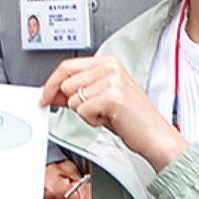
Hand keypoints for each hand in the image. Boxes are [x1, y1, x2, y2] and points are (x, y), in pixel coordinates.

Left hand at [41, 55, 187, 172]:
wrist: (155, 135)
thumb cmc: (131, 119)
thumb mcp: (100, 99)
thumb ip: (76, 92)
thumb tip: (52, 92)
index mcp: (107, 62)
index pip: (67, 66)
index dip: (51, 83)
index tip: (43, 96)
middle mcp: (110, 67)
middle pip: (66, 82)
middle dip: (72, 102)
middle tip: (94, 110)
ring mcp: (112, 80)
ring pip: (73, 99)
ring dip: (84, 113)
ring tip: (105, 114)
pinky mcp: (112, 96)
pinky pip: (82, 111)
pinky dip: (91, 121)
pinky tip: (109, 119)